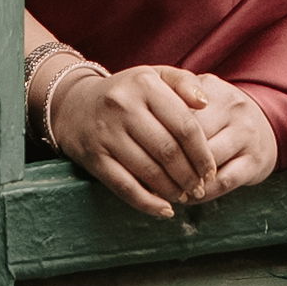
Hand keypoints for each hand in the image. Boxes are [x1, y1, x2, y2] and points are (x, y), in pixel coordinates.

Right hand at [48, 63, 271, 217]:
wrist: (74, 105)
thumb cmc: (126, 92)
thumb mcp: (154, 75)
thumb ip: (184, 83)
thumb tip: (206, 103)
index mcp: (145, 84)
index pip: (184, 125)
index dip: (202, 153)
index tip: (212, 170)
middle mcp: (123, 106)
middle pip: (168, 151)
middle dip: (190, 176)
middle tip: (200, 189)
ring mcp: (106, 133)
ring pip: (148, 171)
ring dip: (172, 190)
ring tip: (184, 197)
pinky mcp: (93, 157)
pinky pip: (124, 186)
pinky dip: (147, 203)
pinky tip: (164, 210)